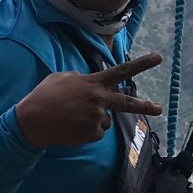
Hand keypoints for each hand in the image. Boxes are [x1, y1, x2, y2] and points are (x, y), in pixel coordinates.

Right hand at [14, 53, 163, 148]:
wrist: (33, 120)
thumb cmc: (45, 96)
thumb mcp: (63, 78)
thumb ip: (82, 80)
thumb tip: (91, 87)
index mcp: (93, 83)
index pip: (121, 71)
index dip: (142, 64)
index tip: (158, 58)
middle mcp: (99, 101)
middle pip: (127, 104)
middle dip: (145, 106)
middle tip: (160, 108)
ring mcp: (97, 118)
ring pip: (103, 120)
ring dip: (92, 119)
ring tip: (72, 117)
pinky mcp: (92, 134)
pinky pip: (95, 133)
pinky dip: (85, 131)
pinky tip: (71, 126)